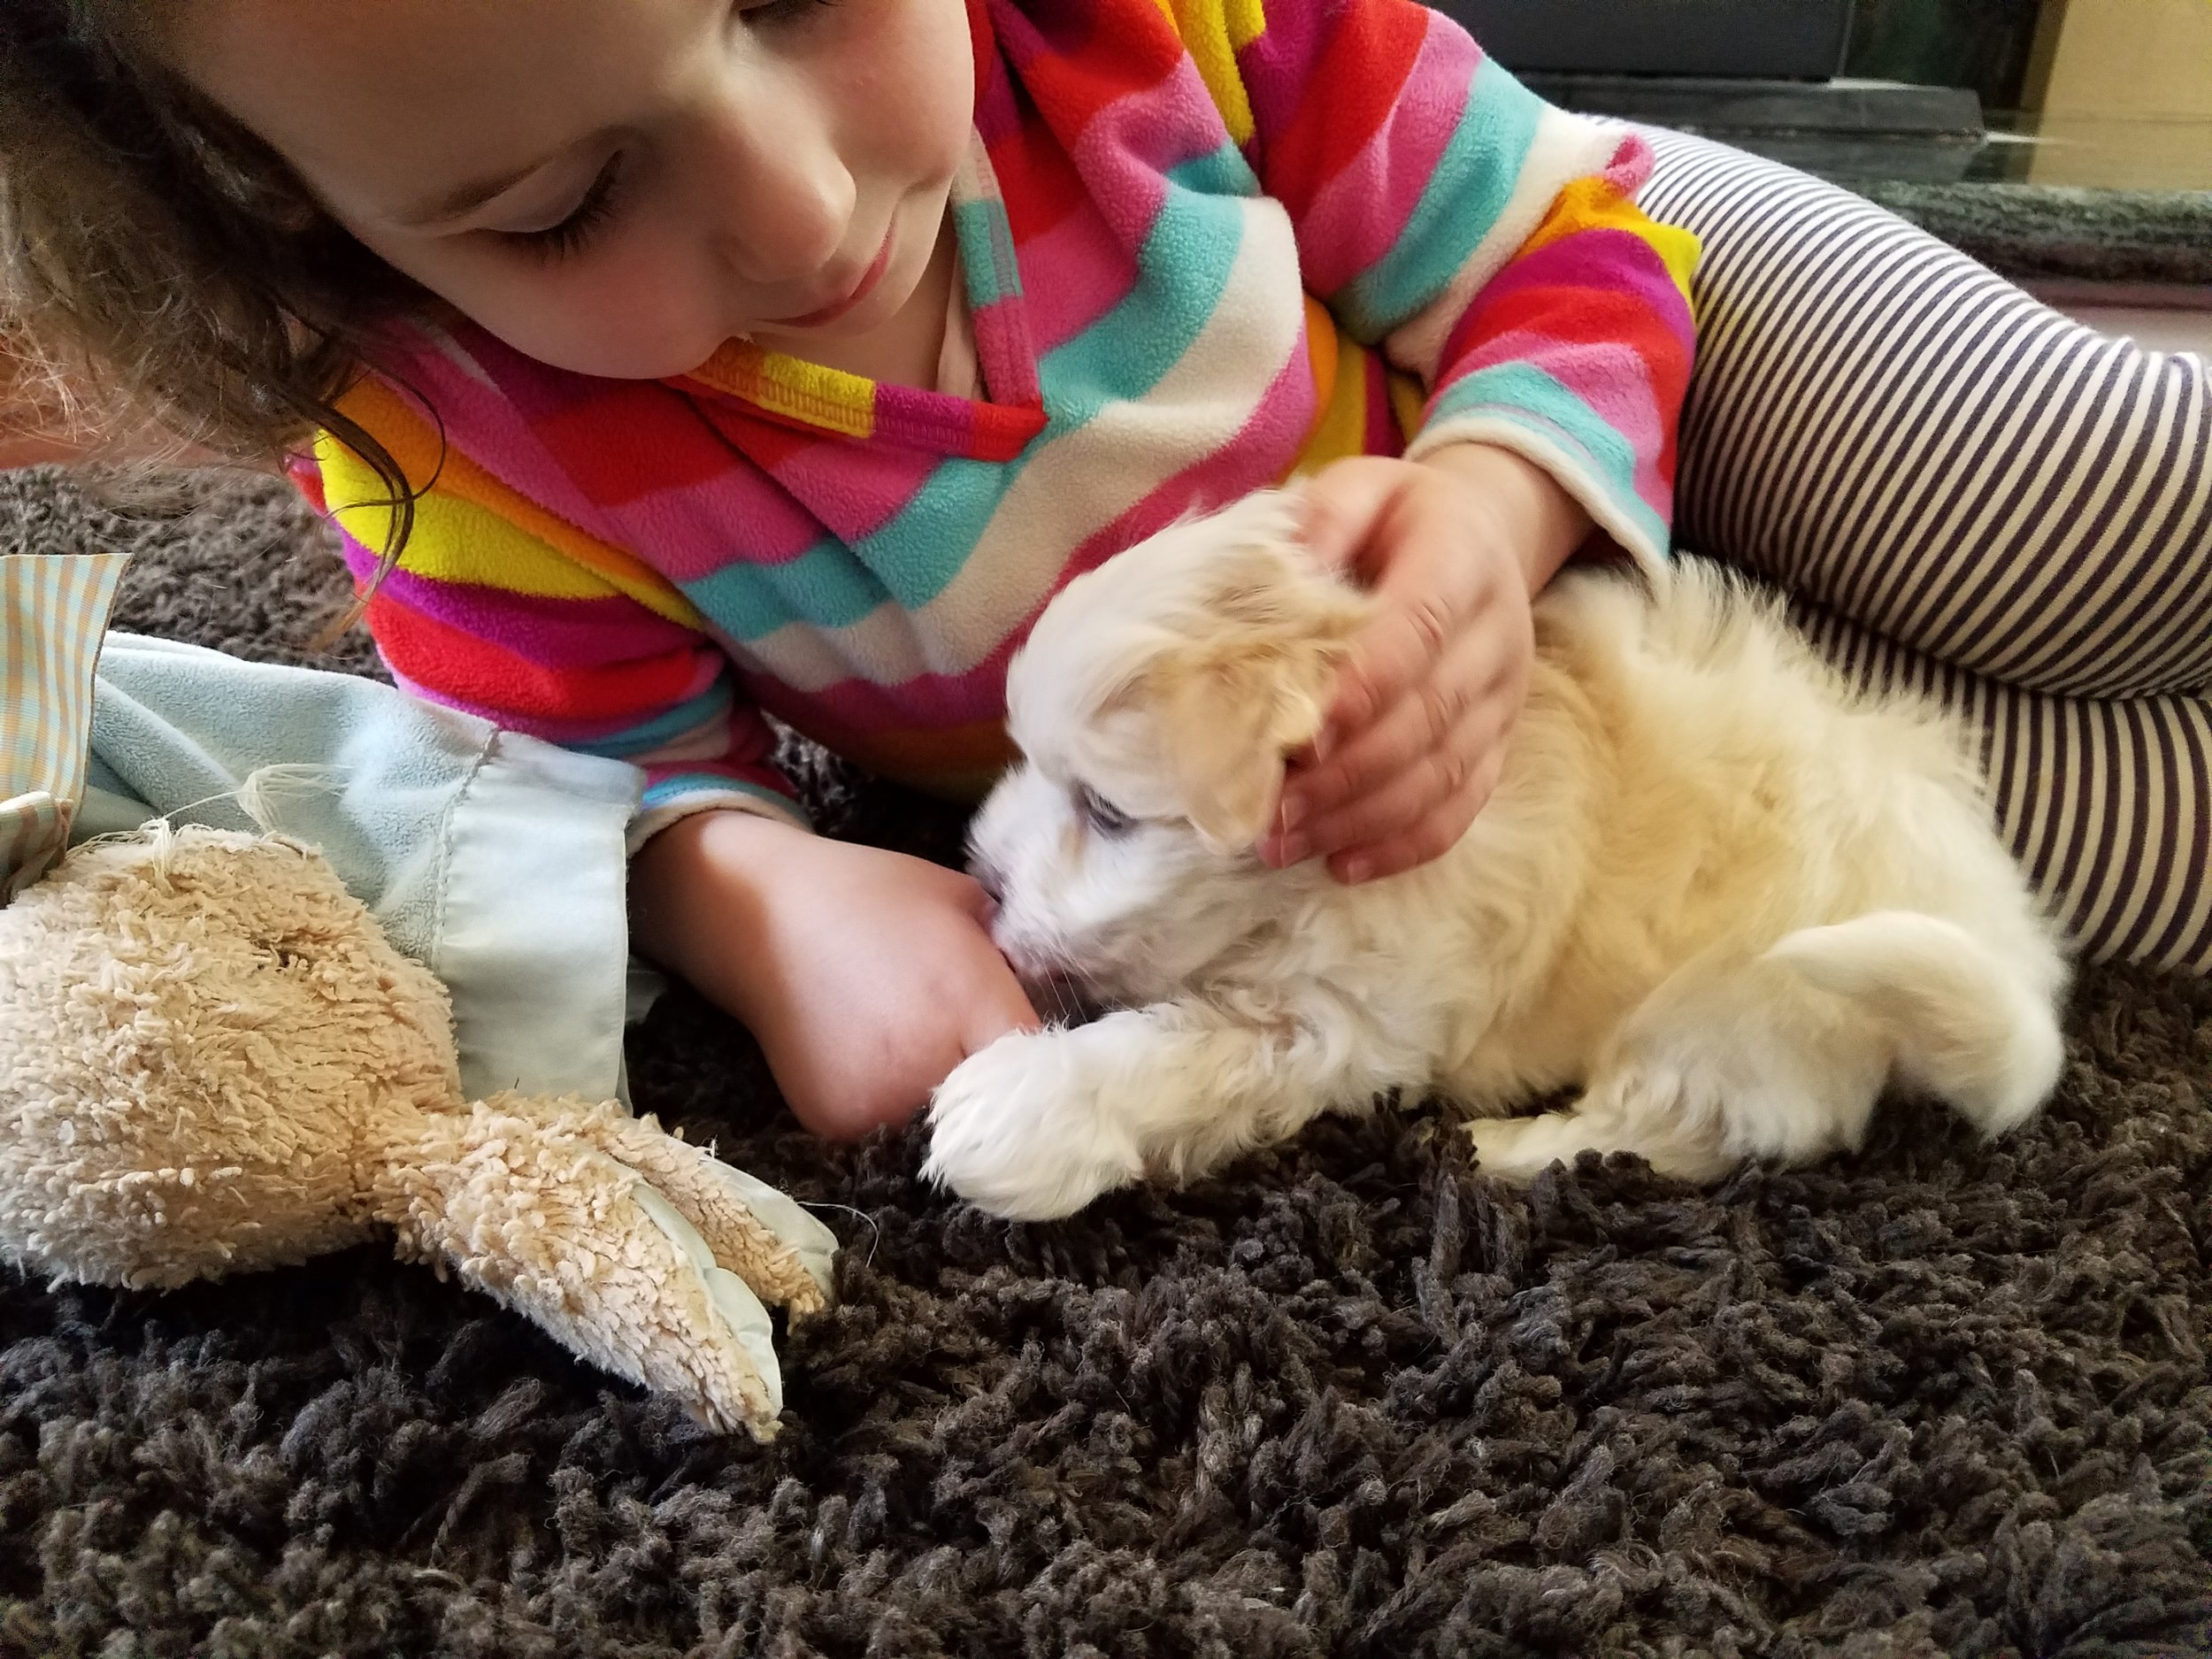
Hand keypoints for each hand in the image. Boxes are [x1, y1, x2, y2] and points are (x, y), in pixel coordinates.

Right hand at [630, 812, 1038, 1139]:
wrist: (756, 916)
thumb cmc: (872, 895)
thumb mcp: (965, 903)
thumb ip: (1021, 958)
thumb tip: (1065, 1003)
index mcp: (966, 1001)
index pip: (1045, 1070)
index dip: (1063, 1071)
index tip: (1072, 1068)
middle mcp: (924, 1065)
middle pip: (1003, 1111)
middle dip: (1013, 1092)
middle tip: (1007, 1066)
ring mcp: (874, 1105)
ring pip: (951, 1133)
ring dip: (958, 1109)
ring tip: (936, 1057)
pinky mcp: (834, 1126)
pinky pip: (894, 1133)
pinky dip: (901, 1111)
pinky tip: (888, 1067)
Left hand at [1260, 443, 1591, 883]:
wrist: (1484, 536)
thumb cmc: (1398, 517)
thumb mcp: (1361, 486)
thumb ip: (1324, 518)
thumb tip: (1282, 571)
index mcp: (1462, 561)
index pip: (1421, 628)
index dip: (1367, 685)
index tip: (1306, 734)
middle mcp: (1496, 635)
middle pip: (1429, 717)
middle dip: (1347, 773)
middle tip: (1272, 807)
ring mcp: (1504, 698)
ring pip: (1443, 774)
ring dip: (1362, 818)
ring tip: (1283, 842)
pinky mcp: (1500, 743)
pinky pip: (1463, 805)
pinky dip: (1405, 844)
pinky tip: (1344, 865)